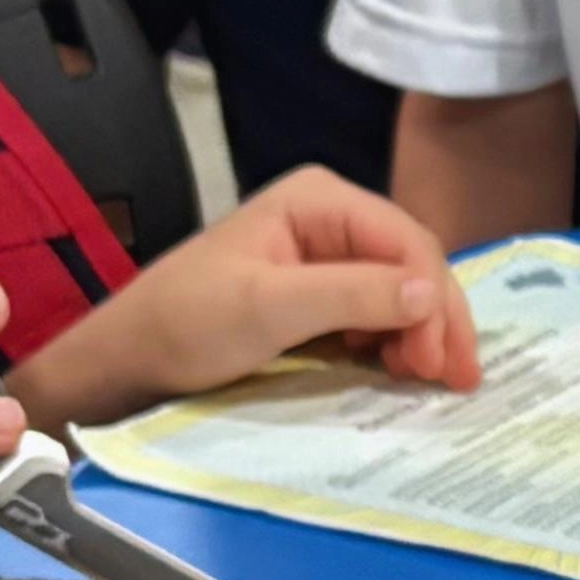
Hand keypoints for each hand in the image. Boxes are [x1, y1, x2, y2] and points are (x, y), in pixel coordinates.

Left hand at [13, 167, 476, 427]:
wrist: (126, 361)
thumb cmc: (187, 325)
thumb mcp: (269, 308)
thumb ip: (352, 295)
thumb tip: (430, 293)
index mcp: (319, 200)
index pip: (406, 241)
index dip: (435, 300)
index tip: (444, 362)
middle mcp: (329, 218)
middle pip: (410, 264)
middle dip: (436, 318)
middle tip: (454, 379)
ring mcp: (322, 256)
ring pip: (398, 291)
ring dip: (418, 332)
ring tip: (424, 378)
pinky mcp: (314, 294)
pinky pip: (372, 312)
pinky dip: (392, 341)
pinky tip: (395, 368)